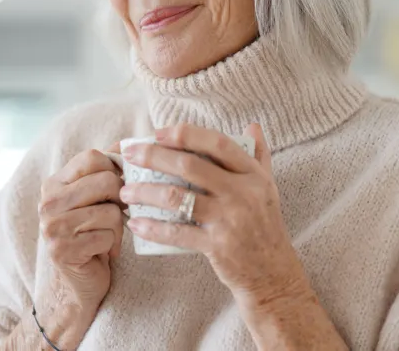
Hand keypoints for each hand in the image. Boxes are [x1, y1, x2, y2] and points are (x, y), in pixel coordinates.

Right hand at [36, 146, 124, 346]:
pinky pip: (107, 236)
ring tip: (107, 236)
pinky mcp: (62, 250)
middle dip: (121, 200)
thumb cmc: (93, 234)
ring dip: (118, 228)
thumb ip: (106, 170)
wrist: (79, 281)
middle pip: (106, 182)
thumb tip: (130, 143)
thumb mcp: (95, 198)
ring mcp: (52, 226)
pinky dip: (112, 245)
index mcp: (54, 183)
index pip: (92, 156)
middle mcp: (48, 202)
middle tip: (116, 214)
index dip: (114, 170)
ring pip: (110, 211)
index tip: (117, 188)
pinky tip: (102, 252)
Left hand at [119, 124, 304, 303]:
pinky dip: (153, 228)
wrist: (272, 272)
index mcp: (252, 175)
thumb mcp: (268, 187)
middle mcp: (241, 193)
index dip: (186, 135)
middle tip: (130, 155)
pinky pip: (177, 233)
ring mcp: (228, 219)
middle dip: (154, 156)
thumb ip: (259, 155)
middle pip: (190, 166)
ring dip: (146, 192)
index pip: (217, 144)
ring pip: (177, 197)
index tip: (159, 132)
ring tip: (126, 191)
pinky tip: (136, 224)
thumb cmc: (265, 225)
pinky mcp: (216, 245)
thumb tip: (252, 126)